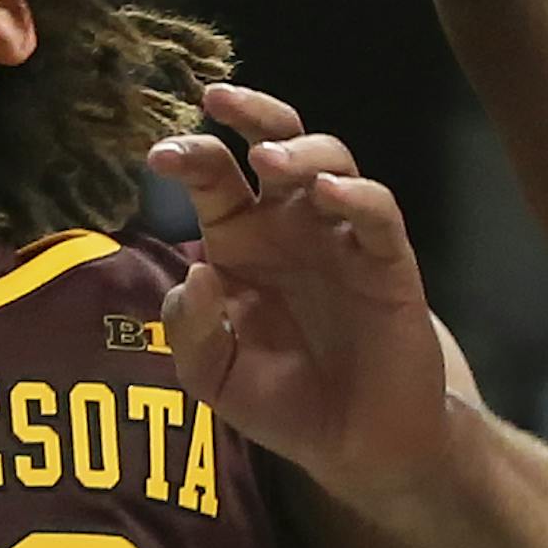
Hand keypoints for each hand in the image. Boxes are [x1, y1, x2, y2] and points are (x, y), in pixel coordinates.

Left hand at [149, 83, 451, 506]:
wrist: (355, 448)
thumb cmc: (282, 400)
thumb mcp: (212, 375)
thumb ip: (191, 329)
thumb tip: (194, 272)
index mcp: (241, 240)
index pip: (214, 178)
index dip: (189, 155)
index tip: (159, 155)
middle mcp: (290, 226)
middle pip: (275, 142)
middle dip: (251, 112)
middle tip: (217, 99)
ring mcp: (342, 239)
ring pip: (330, 161)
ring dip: (299, 150)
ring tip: (267, 159)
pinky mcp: (389, 264)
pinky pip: (379, 215)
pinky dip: (356, 195)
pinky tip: (327, 194)